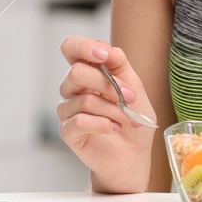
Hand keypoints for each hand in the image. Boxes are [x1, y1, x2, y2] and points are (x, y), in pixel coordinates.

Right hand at [57, 36, 155, 191]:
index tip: (104, 56)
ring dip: (113, 109)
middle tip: (129, 98)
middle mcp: (73, 87)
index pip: (70, 47)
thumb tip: (104, 47)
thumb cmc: (133, 118)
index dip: (83, 47)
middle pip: (76, 73)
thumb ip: (119, 64)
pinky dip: (103, 124)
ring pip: (84, 99)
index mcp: (88, 71)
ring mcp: (68, 109)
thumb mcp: (134, 86)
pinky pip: (79, 121)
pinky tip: (114, 128)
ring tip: (127, 119)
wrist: (134, 154)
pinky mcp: (67, 131)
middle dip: (109, 85)